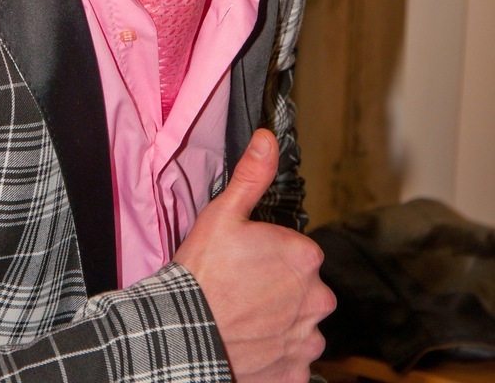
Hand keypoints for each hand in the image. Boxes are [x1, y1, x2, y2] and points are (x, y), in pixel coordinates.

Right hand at [174, 129, 334, 382]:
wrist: (184, 333)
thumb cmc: (203, 274)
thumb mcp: (223, 214)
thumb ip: (252, 176)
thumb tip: (267, 141)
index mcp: (304, 257)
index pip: (300, 252)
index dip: (272, 255)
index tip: (249, 261)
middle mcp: (316, 298)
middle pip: (305, 289)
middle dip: (281, 290)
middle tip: (245, 290)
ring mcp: (307, 338)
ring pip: (301, 324)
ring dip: (281, 323)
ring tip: (245, 318)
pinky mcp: (295, 372)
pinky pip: (293, 359)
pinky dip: (277, 354)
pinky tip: (251, 343)